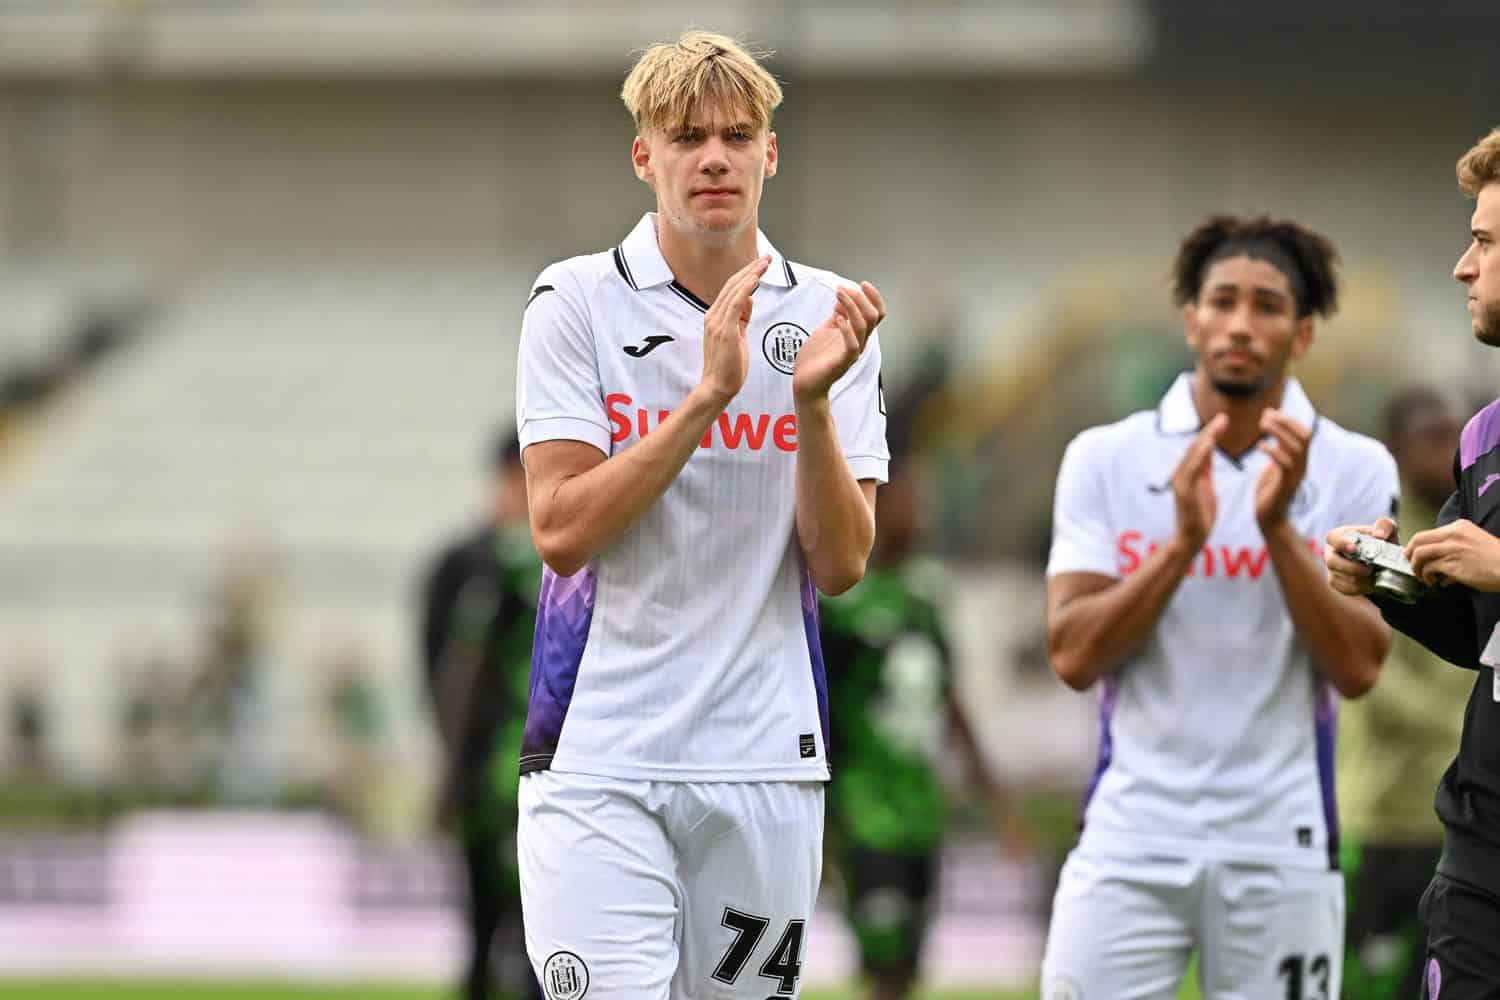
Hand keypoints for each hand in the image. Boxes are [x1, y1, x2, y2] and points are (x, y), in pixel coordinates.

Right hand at [699, 255, 768, 404]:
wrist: (717, 387)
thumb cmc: (728, 366)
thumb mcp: (737, 336)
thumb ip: (741, 318)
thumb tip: (748, 301)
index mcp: (715, 317)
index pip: (731, 289)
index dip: (746, 275)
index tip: (760, 265)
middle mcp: (713, 316)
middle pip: (732, 285)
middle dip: (751, 269)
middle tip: (767, 258)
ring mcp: (717, 322)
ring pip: (734, 290)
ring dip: (751, 274)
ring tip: (765, 263)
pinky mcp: (724, 330)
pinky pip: (735, 303)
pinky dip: (745, 289)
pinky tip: (755, 279)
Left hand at [792, 280, 884, 404]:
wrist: (805, 382)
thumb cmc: (816, 358)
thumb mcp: (827, 329)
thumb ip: (837, 315)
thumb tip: (842, 297)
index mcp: (858, 334)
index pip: (877, 314)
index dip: (874, 297)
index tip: (863, 284)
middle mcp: (859, 342)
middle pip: (873, 316)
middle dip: (860, 298)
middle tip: (844, 289)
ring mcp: (852, 352)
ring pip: (863, 326)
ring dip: (851, 306)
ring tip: (838, 296)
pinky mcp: (842, 362)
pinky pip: (852, 345)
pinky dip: (847, 329)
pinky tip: (837, 319)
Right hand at [1170, 413, 1225, 550]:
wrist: (1191, 539)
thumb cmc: (1200, 517)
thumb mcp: (1206, 488)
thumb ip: (1205, 471)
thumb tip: (1209, 453)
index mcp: (1189, 473)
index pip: (1200, 448)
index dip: (1211, 433)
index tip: (1224, 420)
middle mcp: (1181, 474)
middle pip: (1196, 446)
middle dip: (1210, 431)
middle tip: (1224, 417)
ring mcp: (1181, 481)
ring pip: (1193, 453)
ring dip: (1207, 437)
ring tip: (1219, 424)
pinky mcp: (1183, 490)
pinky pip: (1192, 467)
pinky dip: (1201, 453)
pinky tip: (1211, 443)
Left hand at [1254, 410, 1310, 528]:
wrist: (1269, 520)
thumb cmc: (1269, 492)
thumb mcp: (1274, 466)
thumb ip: (1278, 449)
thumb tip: (1275, 429)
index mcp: (1300, 460)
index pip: (1304, 433)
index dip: (1289, 420)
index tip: (1270, 412)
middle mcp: (1302, 466)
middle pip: (1304, 436)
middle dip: (1287, 422)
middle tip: (1265, 415)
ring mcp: (1296, 476)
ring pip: (1297, 448)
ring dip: (1279, 432)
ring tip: (1262, 424)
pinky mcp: (1286, 486)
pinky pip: (1285, 465)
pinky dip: (1274, 452)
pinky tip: (1260, 446)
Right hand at [1323, 517, 1397, 595]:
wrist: (1383, 562)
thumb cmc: (1380, 542)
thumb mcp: (1387, 530)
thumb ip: (1385, 526)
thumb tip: (1379, 535)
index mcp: (1339, 536)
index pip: (1332, 538)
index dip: (1341, 543)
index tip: (1354, 548)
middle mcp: (1331, 553)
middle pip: (1332, 562)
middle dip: (1351, 567)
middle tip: (1369, 569)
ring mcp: (1332, 569)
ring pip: (1340, 578)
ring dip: (1359, 579)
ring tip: (1375, 577)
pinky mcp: (1338, 583)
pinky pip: (1345, 589)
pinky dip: (1360, 588)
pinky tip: (1372, 584)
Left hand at [1406, 519, 1499, 590]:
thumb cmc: (1496, 558)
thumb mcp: (1475, 541)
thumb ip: (1456, 546)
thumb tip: (1441, 561)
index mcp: (1458, 527)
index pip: (1428, 533)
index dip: (1417, 545)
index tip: (1415, 554)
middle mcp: (1452, 535)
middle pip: (1417, 540)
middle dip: (1409, 553)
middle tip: (1410, 563)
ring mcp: (1451, 549)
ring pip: (1418, 555)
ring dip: (1416, 568)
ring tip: (1422, 576)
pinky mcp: (1451, 564)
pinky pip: (1428, 569)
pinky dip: (1426, 577)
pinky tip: (1432, 582)